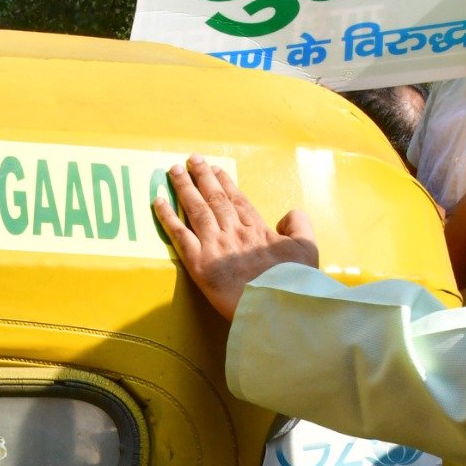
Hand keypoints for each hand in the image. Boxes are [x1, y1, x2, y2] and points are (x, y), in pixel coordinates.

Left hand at [153, 155, 317, 320]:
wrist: (278, 306)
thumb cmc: (294, 283)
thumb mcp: (308, 248)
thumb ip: (299, 225)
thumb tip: (287, 215)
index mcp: (257, 229)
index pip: (237, 200)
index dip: (225, 183)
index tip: (216, 169)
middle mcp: (233, 231)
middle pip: (214, 198)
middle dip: (202, 176)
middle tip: (192, 159)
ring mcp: (215, 246)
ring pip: (196, 209)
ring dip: (184, 187)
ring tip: (174, 170)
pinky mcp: (199, 264)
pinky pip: (179, 236)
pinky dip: (167, 217)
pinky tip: (157, 201)